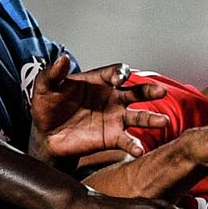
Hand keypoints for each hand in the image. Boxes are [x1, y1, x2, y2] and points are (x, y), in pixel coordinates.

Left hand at [29, 56, 170, 160]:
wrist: (46, 135)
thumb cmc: (47, 107)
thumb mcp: (45, 87)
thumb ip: (53, 74)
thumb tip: (62, 58)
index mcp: (99, 82)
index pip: (116, 73)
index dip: (119, 74)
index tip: (117, 80)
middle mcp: (112, 99)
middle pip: (136, 92)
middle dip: (148, 91)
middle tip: (161, 91)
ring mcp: (114, 119)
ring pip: (138, 117)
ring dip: (151, 119)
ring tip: (163, 121)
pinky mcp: (111, 138)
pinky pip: (126, 141)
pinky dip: (134, 145)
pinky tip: (138, 150)